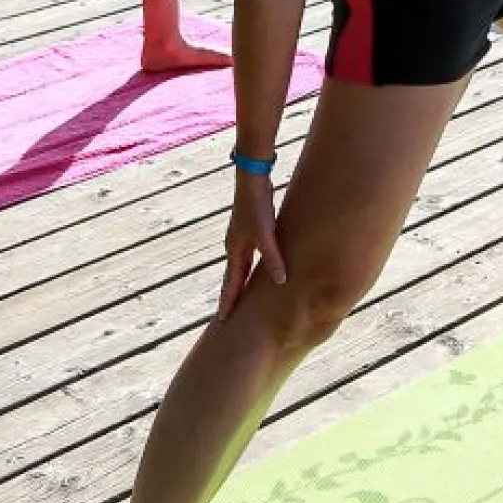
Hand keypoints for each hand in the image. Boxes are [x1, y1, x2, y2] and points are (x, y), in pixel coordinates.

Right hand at [217, 169, 284, 319]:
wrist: (251, 180)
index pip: (230, 284)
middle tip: (226, 318)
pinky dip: (247, 271)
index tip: (222, 322)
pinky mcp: (249, 231)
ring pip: (239, 269)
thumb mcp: (266, 234)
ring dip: (238, 285)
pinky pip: (247, 258)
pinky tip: (256, 272)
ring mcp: (240, 239)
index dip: (228, 303)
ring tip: (240, 300)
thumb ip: (273, 258)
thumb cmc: (256, 206)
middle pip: (231, 279)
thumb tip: (281, 281)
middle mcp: (234, 247)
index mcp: (235, 251)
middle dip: (230, 298)